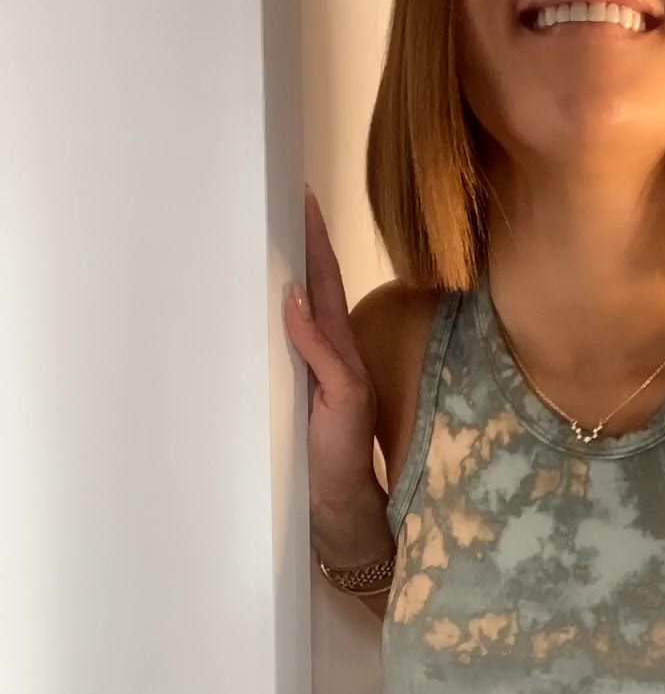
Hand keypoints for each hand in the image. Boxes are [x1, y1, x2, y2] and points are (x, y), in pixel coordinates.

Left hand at [283, 187, 380, 546]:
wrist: (341, 498)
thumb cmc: (319, 452)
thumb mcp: (302, 398)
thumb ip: (302, 352)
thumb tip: (289, 299)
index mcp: (331, 351)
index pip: (320, 289)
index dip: (311, 248)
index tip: (297, 204)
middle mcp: (342, 354)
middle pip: (328, 287)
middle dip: (313, 241)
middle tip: (298, 195)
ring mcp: (347, 373)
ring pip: (328, 309)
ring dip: (314, 267)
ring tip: (297, 223)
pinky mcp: (346, 397)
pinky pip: (327, 356)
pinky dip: (310, 328)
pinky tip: (294, 297)